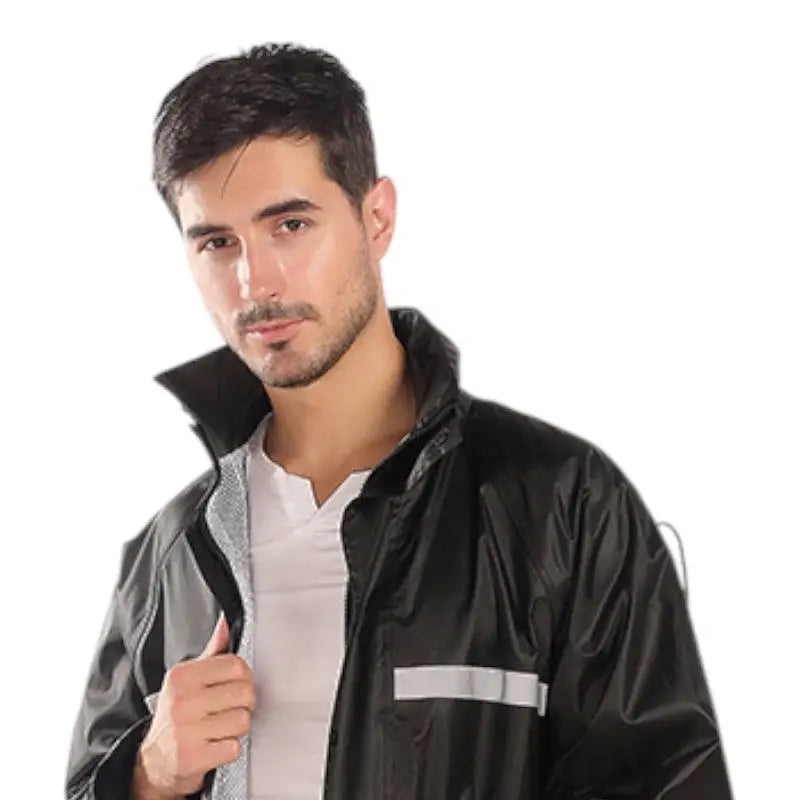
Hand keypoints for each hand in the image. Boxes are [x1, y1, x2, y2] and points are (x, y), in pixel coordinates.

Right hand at [133, 613, 254, 798]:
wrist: (153, 762)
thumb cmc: (176, 716)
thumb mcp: (188, 680)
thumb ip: (212, 652)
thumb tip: (225, 623)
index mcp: (181, 676)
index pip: (236, 665)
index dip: (243, 676)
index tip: (233, 684)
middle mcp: (181, 702)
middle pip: (245, 692)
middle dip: (243, 703)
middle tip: (227, 708)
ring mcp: (186, 732)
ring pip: (243, 720)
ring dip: (237, 727)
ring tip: (220, 727)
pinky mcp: (193, 759)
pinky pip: (234, 748)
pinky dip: (229, 749)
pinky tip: (214, 745)